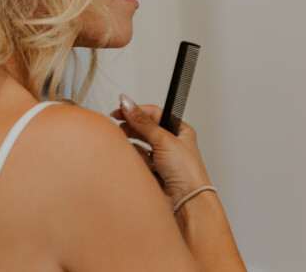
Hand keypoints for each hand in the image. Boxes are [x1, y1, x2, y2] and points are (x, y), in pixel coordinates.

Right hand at [110, 94, 211, 208]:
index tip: (121, 109)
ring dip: (132, 142)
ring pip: (140, 143)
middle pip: (145, 127)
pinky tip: (132, 158)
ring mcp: (161, 157)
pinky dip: (134, 157)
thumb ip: (142, 122)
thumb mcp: (163, 140)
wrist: (186, 202)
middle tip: (117, 123)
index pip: (154, 114)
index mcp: (179, 131)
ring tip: (122, 140)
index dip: (137, 110)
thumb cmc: (187, 173)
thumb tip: (127, 103)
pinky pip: (138, 158)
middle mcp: (171, 143)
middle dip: (132, 126)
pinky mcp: (153, 171)